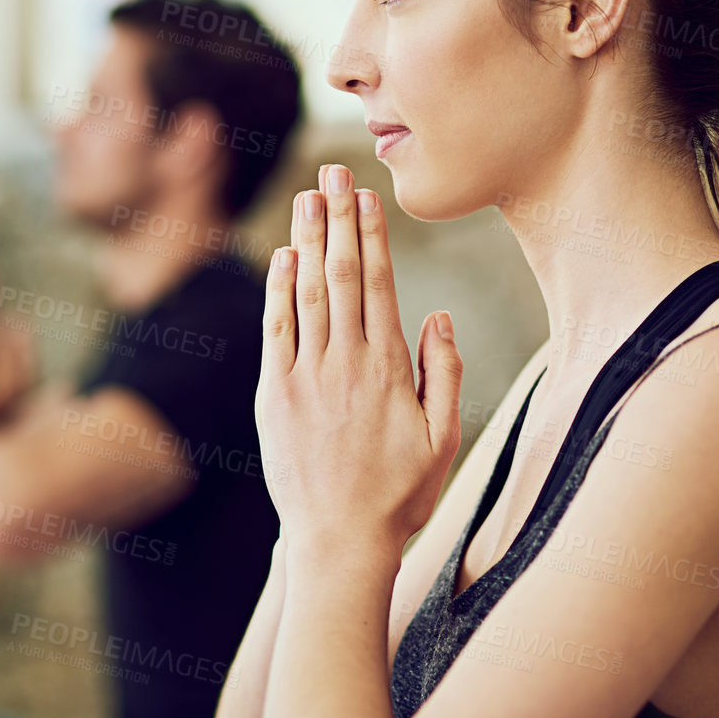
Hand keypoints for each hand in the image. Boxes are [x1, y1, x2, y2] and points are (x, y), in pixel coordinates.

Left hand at [256, 163, 462, 558]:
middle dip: (336, 219)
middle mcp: (346, 366)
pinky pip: (276, 332)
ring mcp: (307, 379)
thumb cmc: (399, 498)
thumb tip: (439, 317)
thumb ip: (443, 376)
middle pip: (340, 275)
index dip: (370, 235)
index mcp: (389, 372)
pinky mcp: (276, 398)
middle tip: (332, 173)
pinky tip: (283, 258)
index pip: (378, 285)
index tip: (366, 196)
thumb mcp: (443, 440)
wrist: (339, 544)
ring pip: (306, 294)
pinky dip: (278, 291)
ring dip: (307, 241)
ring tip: (308, 197)